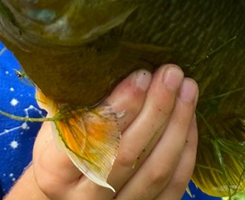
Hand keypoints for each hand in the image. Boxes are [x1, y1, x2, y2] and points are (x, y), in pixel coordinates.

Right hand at [28, 66, 198, 199]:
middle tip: (170, 73)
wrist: (70, 190)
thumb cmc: (64, 146)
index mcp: (55, 172)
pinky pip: (174, 185)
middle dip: (155, 109)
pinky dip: (186, 150)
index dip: (120, 107)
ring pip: (156, 170)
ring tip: (187, 88)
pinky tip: (189, 118)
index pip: (91, 137)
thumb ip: (76, 104)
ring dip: (176, 125)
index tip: (141, 74)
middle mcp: (84, 199)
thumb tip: (106, 59)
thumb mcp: (56, 125)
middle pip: (128, 153)